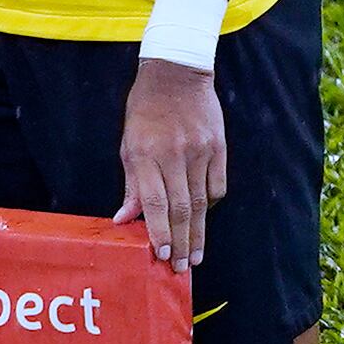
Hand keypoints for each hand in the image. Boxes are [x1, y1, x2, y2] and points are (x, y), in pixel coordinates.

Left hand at [115, 60, 228, 267]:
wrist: (177, 75)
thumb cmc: (145, 111)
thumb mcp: (128, 144)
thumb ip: (131, 184)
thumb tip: (125, 219)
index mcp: (146, 155)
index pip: (155, 202)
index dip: (159, 232)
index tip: (160, 255)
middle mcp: (175, 156)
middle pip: (181, 209)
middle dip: (181, 242)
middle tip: (180, 268)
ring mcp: (200, 153)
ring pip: (201, 202)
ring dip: (198, 233)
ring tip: (194, 257)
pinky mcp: (219, 149)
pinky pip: (216, 186)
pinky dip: (209, 205)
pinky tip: (203, 220)